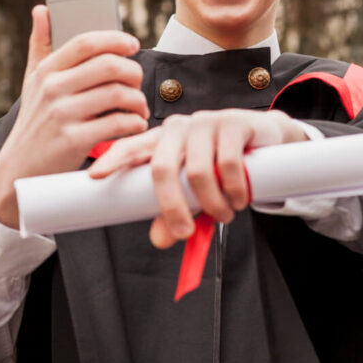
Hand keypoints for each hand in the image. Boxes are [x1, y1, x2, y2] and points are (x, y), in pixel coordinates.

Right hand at [0, 5, 149, 227]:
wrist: (19, 170)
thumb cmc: (35, 122)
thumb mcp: (32, 83)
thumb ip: (40, 45)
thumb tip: (41, 9)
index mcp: (47, 70)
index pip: (87, 42)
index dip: (116, 39)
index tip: (132, 45)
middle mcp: (53, 89)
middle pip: (110, 66)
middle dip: (134, 72)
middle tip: (137, 84)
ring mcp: (63, 115)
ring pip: (119, 94)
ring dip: (139, 101)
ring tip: (139, 109)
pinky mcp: (75, 140)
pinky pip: (119, 123)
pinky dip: (134, 124)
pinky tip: (133, 126)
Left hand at [89, 108, 307, 247]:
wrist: (267, 139)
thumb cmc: (224, 166)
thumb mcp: (197, 192)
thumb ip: (178, 212)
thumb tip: (160, 240)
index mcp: (162, 142)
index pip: (131, 147)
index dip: (112, 159)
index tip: (95, 176)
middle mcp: (179, 129)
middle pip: (162, 168)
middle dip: (172, 207)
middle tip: (185, 232)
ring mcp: (205, 122)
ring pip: (198, 171)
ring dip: (212, 203)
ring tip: (226, 214)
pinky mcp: (233, 122)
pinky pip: (228, 163)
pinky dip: (234, 189)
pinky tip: (241, 199)